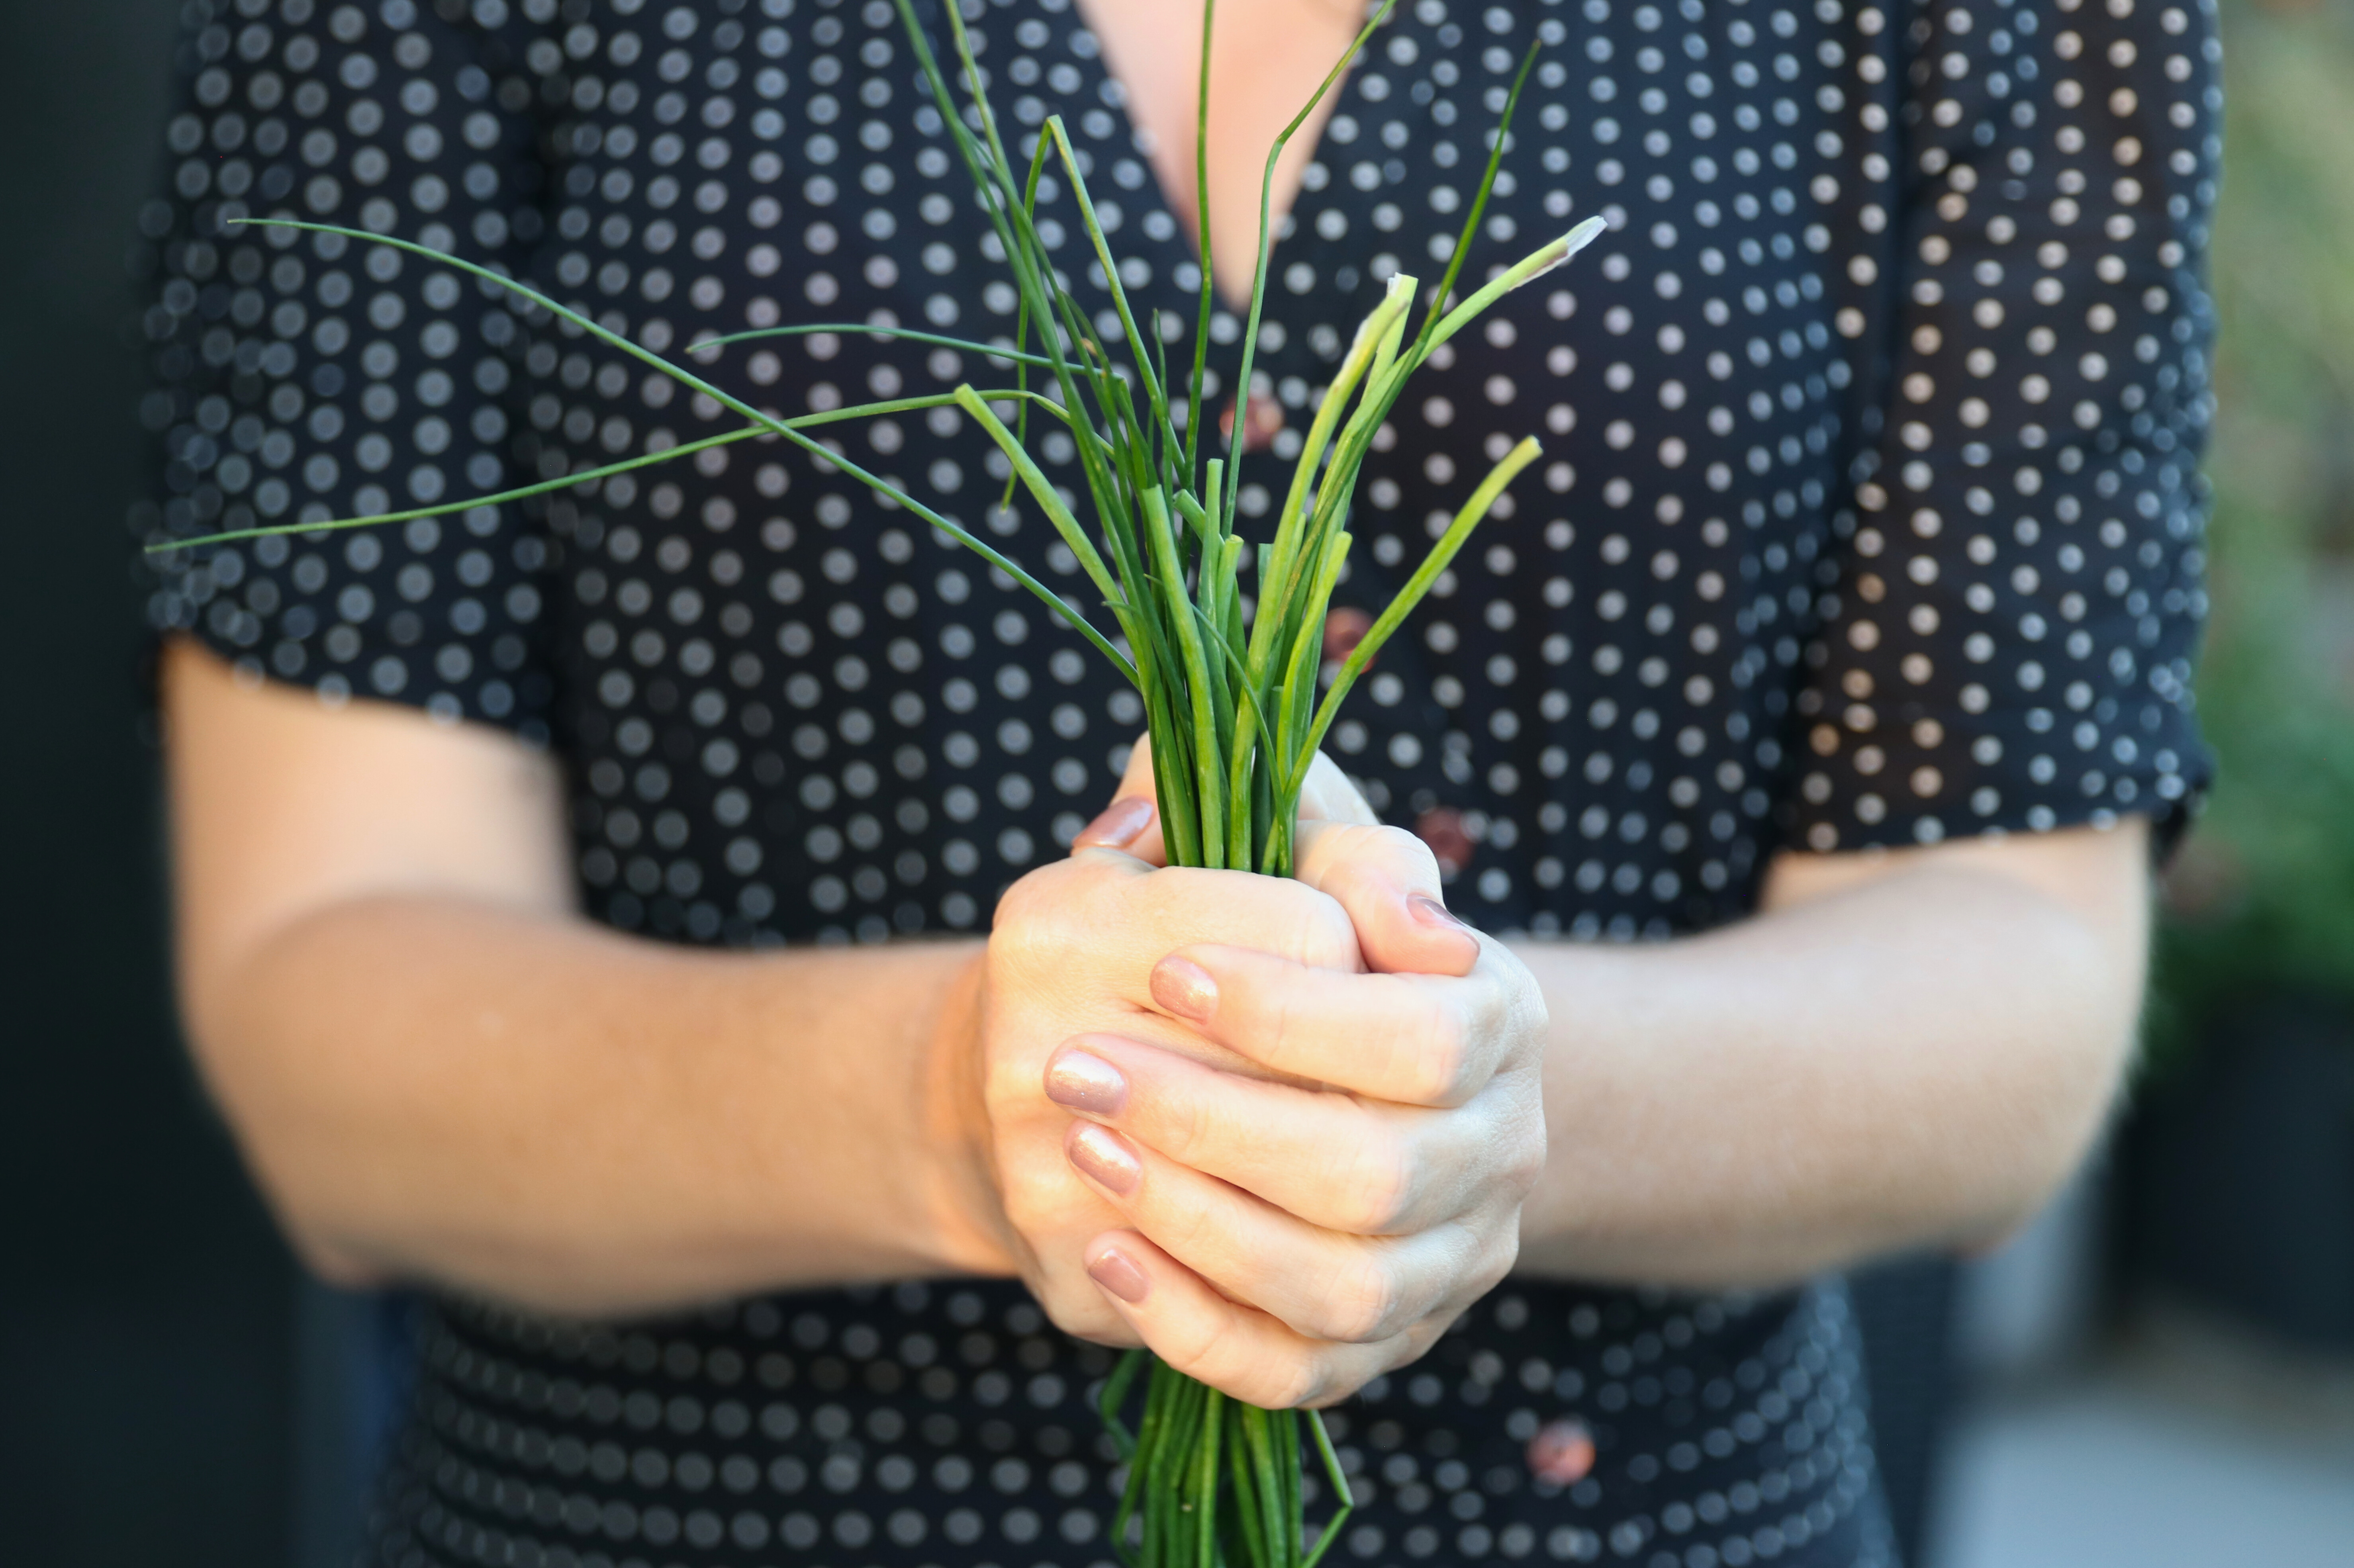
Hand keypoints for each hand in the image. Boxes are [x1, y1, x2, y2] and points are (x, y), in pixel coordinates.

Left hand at [971, 737, 1548, 1407]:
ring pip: (1341, 1286)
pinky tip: (1106, 1251)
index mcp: (1496, 1017)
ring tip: (1082, 1149)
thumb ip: (1312, 824)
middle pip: (1376, 1172)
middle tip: (1075, 1069)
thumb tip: (1355, 891)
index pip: (1423, 1033)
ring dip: (1199, 1221)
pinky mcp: (1372, 1349)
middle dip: (1214, 1119)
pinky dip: (1193, 1323)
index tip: (1166, 970)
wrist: (1281, 1066)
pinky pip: (1292, 1372)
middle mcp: (1495, 1149)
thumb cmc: (1274, 936)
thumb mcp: (1301, 847)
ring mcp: (1442, 1264)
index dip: (1292, 1011)